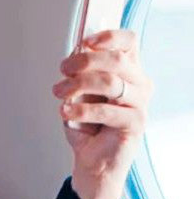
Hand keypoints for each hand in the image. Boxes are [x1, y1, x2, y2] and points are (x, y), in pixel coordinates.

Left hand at [52, 29, 152, 198]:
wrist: (93, 161)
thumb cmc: (87, 126)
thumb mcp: (80, 94)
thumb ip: (81, 73)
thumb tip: (75, 52)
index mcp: (129, 71)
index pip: (129, 42)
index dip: (108, 36)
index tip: (85, 41)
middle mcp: (139, 84)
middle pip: (116, 59)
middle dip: (84, 61)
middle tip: (63, 70)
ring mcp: (139, 103)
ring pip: (110, 81)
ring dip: (78, 84)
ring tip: (59, 92)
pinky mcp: (135, 123)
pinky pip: (106, 110)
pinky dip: (80, 109)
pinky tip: (65, 111)